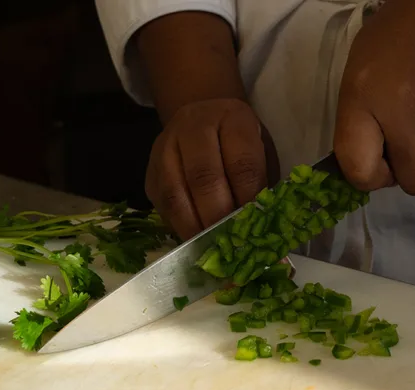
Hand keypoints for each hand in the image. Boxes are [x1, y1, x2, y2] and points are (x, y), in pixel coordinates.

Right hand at [145, 98, 277, 239]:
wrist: (202, 116)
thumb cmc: (240, 142)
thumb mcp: (261, 150)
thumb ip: (262, 182)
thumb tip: (263, 225)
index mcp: (232, 119)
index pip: (242, 164)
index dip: (248, 199)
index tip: (255, 225)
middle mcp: (194, 128)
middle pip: (204, 178)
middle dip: (219, 216)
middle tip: (231, 241)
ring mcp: (166, 149)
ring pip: (176, 193)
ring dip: (195, 226)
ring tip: (211, 247)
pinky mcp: (151, 172)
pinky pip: (162, 205)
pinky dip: (179, 226)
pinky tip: (195, 240)